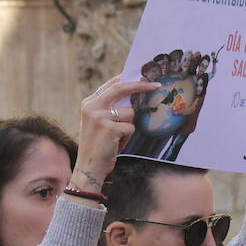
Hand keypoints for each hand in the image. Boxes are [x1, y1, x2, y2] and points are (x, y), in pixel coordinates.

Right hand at [73, 76, 157, 192]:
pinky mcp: (109, 128)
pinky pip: (130, 127)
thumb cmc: (98, 145)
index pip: (111, 85)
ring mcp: (99, 117)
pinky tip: (116, 145)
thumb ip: (109, 108)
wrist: (89, 167)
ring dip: (128, 127)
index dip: (128, 79)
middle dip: (140, 86)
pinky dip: (127, 138)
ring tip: (117, 138)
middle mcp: (92, 107)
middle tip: (156, 85)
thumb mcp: (98, 122)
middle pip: (121, 89)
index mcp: (89, 103)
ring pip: (129, 112)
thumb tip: (133, 95)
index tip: (143, 78)